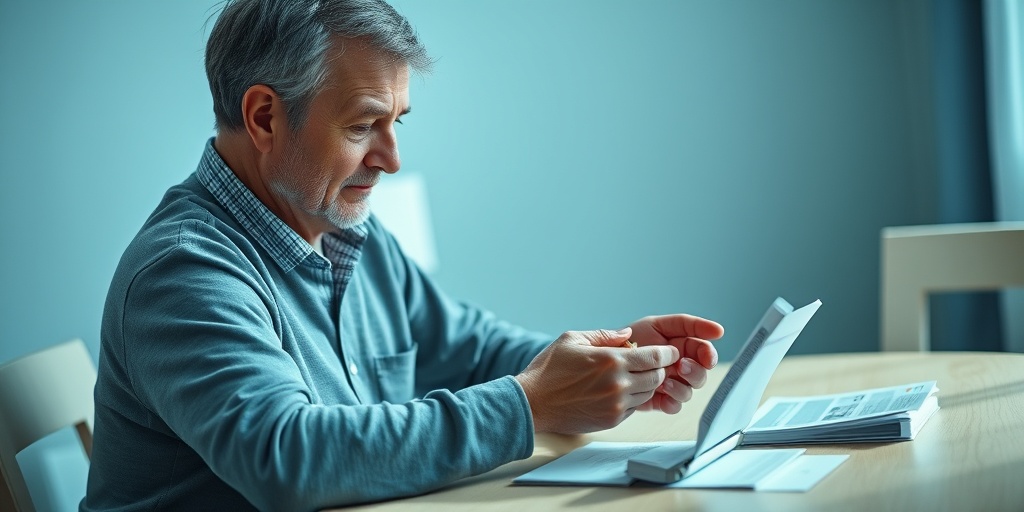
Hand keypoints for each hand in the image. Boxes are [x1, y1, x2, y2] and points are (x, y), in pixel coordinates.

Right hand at [515, 327, 678, 433]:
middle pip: (657, 376)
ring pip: (648, 394)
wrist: (532, 403)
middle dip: (658, 368)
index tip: (669, 352)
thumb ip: (604, 335)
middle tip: (650, 363)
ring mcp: (616, 405)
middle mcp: (618, 384)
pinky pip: (634, 408)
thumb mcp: (572, 340)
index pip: (655, 357)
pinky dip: (632, 399)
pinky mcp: (611, 420)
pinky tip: (618, 391)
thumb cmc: (548, 370)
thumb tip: (628, 334)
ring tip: (632, 376)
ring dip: (646, 384)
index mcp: (611, 360)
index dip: (667, 353)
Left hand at [628, 314, 722, 413]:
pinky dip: (672, 402)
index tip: (707, 356)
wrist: (601, 363)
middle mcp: (677, 365)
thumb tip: (719, 331)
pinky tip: (662, 394)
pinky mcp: (658, 399)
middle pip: (701, 373)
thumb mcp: (655, 324)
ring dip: (682, 387)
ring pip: (690, 390)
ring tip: (665, 382)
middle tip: (682, 366)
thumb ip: (686, 324)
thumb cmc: (626, 339)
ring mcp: (669, 383)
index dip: (709, 353)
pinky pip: (674, 406)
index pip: (703, 350)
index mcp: (679, 345)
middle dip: (696, 371)